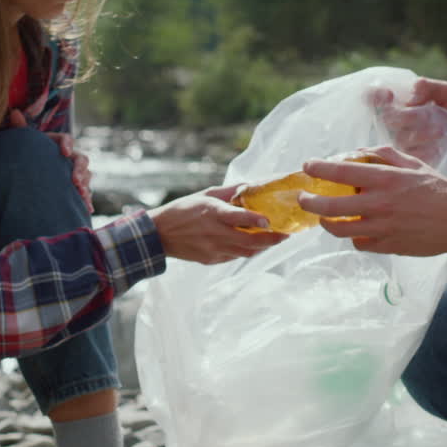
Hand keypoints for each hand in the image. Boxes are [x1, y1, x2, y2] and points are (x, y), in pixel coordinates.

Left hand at [8, 109, 92, 212]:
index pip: (67, 139)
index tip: (64, 152)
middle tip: (75, 180)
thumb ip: (21, 129)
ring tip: (80, 194)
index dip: (67, 144)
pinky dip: (86, 200)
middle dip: (80, 170)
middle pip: (81, 159)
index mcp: (58, 143)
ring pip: (86, 176)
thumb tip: (15, 112)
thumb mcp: (23, 143)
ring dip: (85, 185)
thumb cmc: (27, 156)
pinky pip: (84, 192)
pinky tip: (87, 209)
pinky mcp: (75, 187)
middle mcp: (69, 157)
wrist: (28, 173)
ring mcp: (74, 173)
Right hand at [149, 185, 287, 263]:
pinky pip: (235, 257)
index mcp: (212, 213)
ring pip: (245, 252)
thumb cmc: (184, 210)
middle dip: (270, 239)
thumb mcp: (206, 195)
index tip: (270, 221)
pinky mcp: (211, 260)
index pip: (236, 217)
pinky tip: (254, 245)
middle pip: (248, 241)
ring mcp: (213, 250)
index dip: (254, 220)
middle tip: (285, 234)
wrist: (160, 234)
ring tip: (275, 239)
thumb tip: (253, 186)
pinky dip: (247, 251)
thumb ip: (230, 192)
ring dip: (262, 246)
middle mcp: (214, 233)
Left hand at [297, 145, 446, 256]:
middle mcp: (380, 204)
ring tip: (323, 217)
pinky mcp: (387, 246)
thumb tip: (357, 152)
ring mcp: (382, 228)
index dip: (319, 168)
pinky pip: (360, 243)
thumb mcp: (412, 163)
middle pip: (331, 206)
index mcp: (385, 179)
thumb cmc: (438, 188)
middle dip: (310, 202)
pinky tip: (355, 230)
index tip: (307, 166)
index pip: (341, 172)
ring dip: (326, 222)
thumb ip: (383, 154)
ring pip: (340, 230)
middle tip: (304, 198)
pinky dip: (354, 236)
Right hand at [370, 77, 446, 165]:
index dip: (374, 96)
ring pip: (401, 138)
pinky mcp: (412, 158)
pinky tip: (437, 148)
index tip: (389, 95)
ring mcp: (402, 141)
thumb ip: (429, 87)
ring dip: (420, 134)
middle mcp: (395, 122)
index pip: (373, 96)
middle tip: (427, 115)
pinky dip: (424, 152)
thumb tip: (414, 89)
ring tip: (441, 131)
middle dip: (407, 116)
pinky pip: (411, 156)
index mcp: (399, 102)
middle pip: (388, 118)